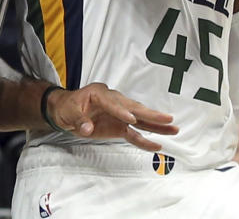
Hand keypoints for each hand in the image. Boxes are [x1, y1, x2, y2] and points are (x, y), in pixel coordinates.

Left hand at [46, 83, 178, 151]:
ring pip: (139, 120)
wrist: (65, 110)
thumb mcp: (68, 112)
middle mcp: (113, 101)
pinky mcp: (119, 126)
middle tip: (167, 118)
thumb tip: (87, 127)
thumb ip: (78, 120)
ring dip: (156, 125)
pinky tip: (157, 145)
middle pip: (133, 108)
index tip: (131, 119)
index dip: (121, 111)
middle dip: (150, 114)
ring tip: (173, 129)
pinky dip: (144, 140)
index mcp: (99, 93)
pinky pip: (134, 134)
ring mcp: (118, 114)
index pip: (112, 102)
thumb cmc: (67, 106)